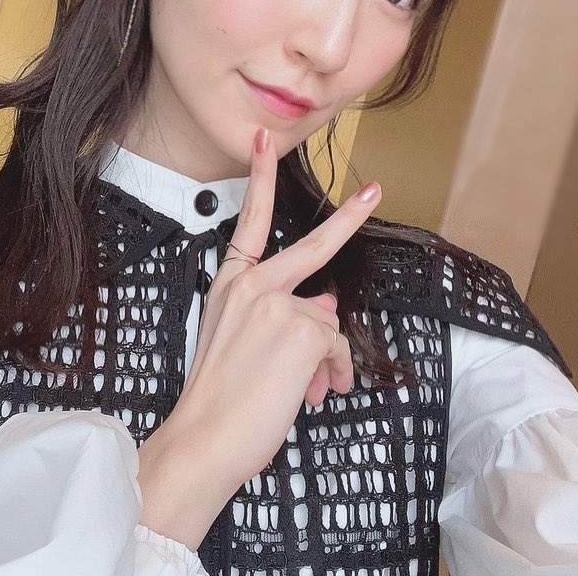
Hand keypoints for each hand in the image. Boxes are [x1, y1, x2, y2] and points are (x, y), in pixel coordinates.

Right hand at [136, 126, 382, 548]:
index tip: (265, 140)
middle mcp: (251, 284)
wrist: (204, 437)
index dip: (261, 177)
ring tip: (313, 390)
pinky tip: (313, 394)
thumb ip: (282, 314)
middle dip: (349, 217)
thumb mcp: (245, 343)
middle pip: (313, 244)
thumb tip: (325, 306)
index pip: (250, 220)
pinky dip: (332, 373)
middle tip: (373, 190)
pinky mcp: (301, 327)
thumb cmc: (218, 398)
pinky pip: (336, 346)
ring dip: (328, 360)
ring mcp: (276, 302)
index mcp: (229, 283)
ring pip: (328, 321)